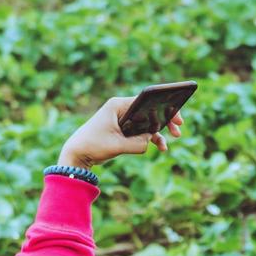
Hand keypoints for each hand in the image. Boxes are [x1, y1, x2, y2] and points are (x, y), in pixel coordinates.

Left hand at [57, 97, 183, 169]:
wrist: (77, 154)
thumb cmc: (92, 145)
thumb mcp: (117, 146)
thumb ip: (137, 144)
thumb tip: (152, 141)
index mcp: (118, 105)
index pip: (145, 101)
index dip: (162, 108)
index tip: (175, 115)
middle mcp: (121, 109)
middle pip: (149, 111)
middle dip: (164, 120)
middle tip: (178, 128)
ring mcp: (123, 120)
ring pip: (147, 122)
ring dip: (158, 132)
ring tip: (169, 142)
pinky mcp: (123, 130)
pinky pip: (141, 132)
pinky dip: (150, 139)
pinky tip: (160, 147)